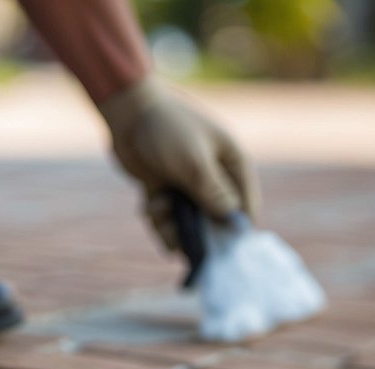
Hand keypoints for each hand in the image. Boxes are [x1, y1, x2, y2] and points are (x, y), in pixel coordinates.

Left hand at [98, 74, 259, 250]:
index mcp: (233, 166)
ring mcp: (189, 187)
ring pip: (186, 224)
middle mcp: (215, 179)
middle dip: (194, 231)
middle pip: (213, 222)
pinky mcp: (165, 191)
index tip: (217, 248)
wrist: (129, 114)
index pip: (245, 208)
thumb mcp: (193, 161)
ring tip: (157, 209)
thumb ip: (213, 191)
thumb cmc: (168, 129)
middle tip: (176, 229)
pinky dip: (156, 218)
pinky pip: (166, 219)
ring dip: (170, 226)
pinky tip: (147, 204)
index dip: (234, 231)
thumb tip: (234, 219)